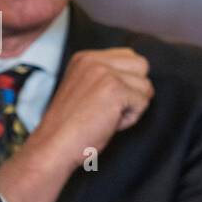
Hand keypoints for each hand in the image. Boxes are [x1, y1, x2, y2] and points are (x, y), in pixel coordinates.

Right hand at [0, 48, 154, 201]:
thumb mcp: (86, 89)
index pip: (129, 56)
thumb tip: (142, 79)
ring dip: (132, 106)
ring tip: (107, 116)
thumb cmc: (71, 127)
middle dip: (135, 90)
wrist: (55, 146)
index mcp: (85, 58)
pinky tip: (109, 123)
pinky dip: (131, 119)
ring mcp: (104, 73)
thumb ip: (107, 77)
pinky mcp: (115, 89)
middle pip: (142, 65)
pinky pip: (143, 103)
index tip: (105, 100)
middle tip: (110, 108)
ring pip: (145, 86)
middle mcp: (94, 60)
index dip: (127, 81)